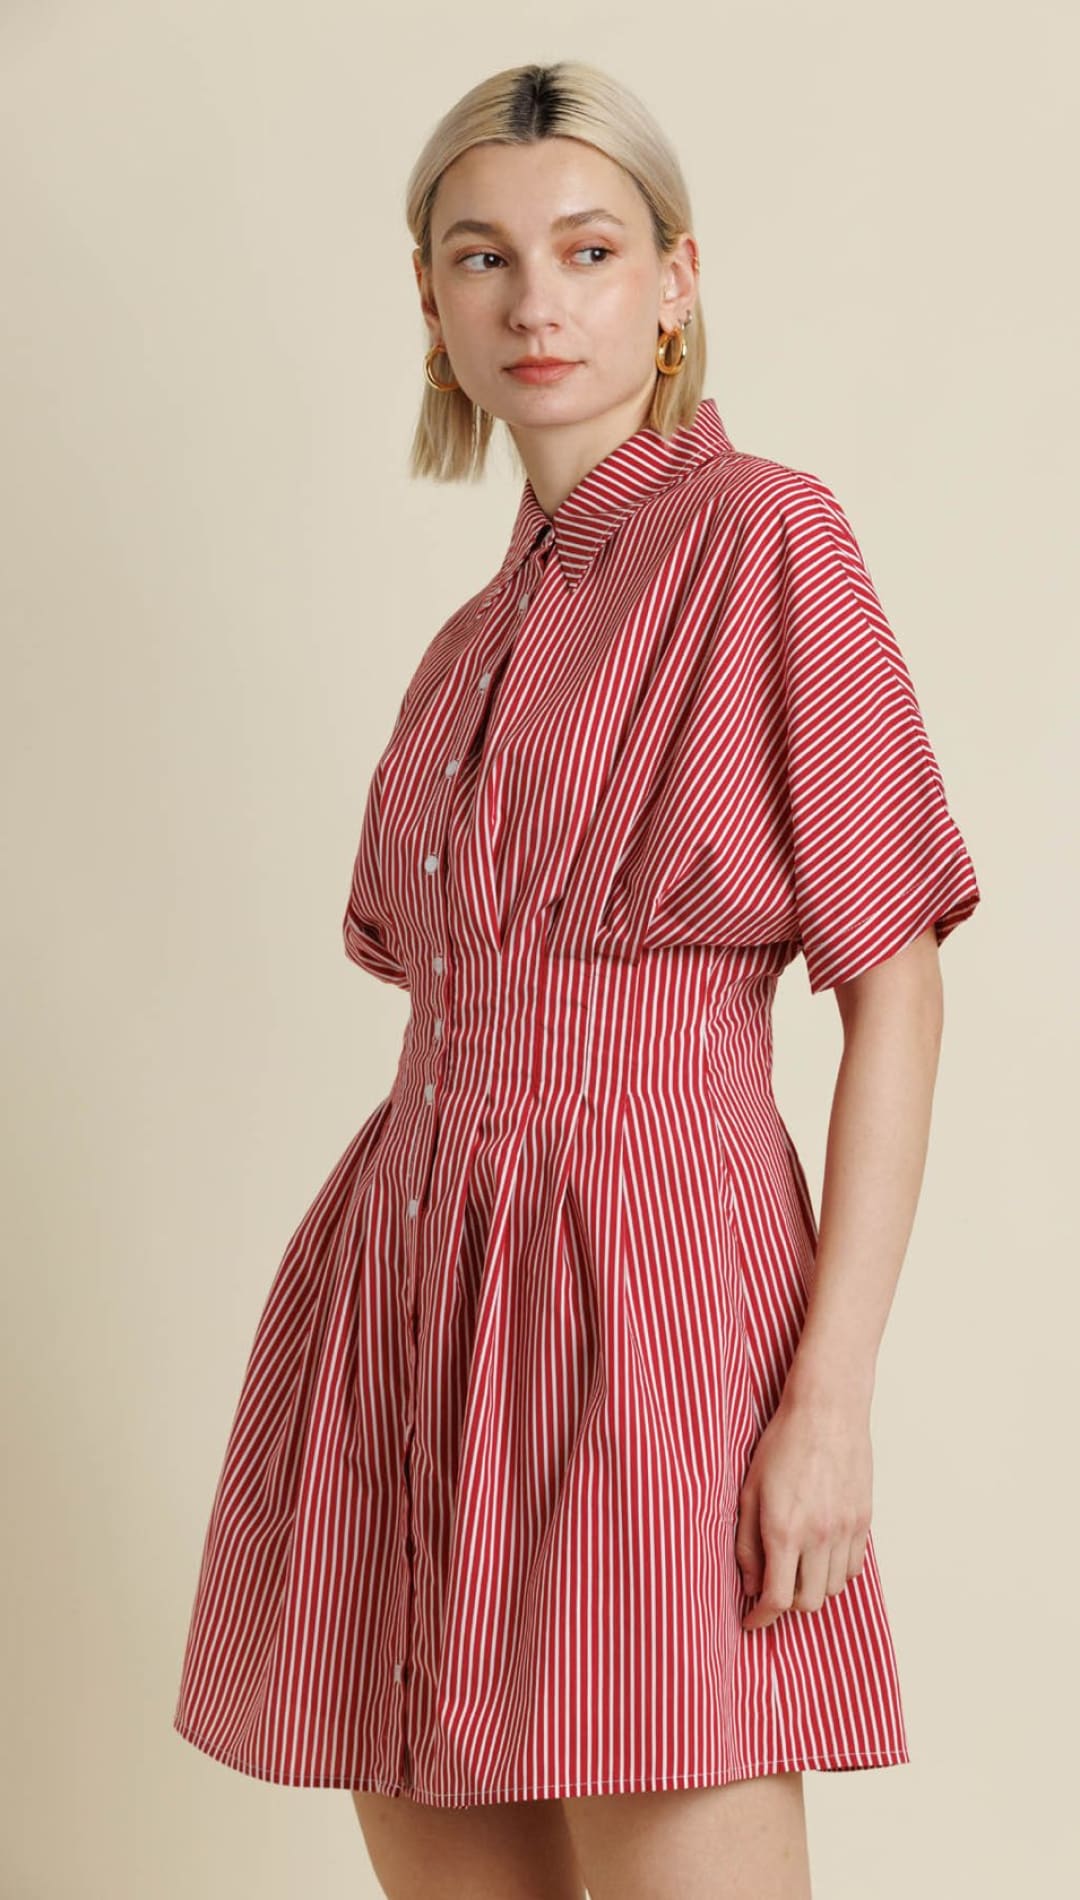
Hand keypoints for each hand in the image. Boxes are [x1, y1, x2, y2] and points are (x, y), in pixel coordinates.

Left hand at [735, 1383, 872, 1631]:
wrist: (827, 1410)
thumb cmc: (783, 1443)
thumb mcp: (748, 1491)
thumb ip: (747, 1543)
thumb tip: (749, 1584)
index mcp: (784, 1530)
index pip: (776, 1599)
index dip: (761, 1619)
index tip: (752, 1622)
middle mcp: (818, 1536)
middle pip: (808, 1603)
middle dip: (787, 1606)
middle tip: (772, 1591)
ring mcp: (845, 1530)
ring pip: (833, 1588)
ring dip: (812, 1588)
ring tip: (795, 1568)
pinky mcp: (864, 1520)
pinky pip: (853, 1567)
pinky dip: (835, 1571)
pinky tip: (819, 1555)